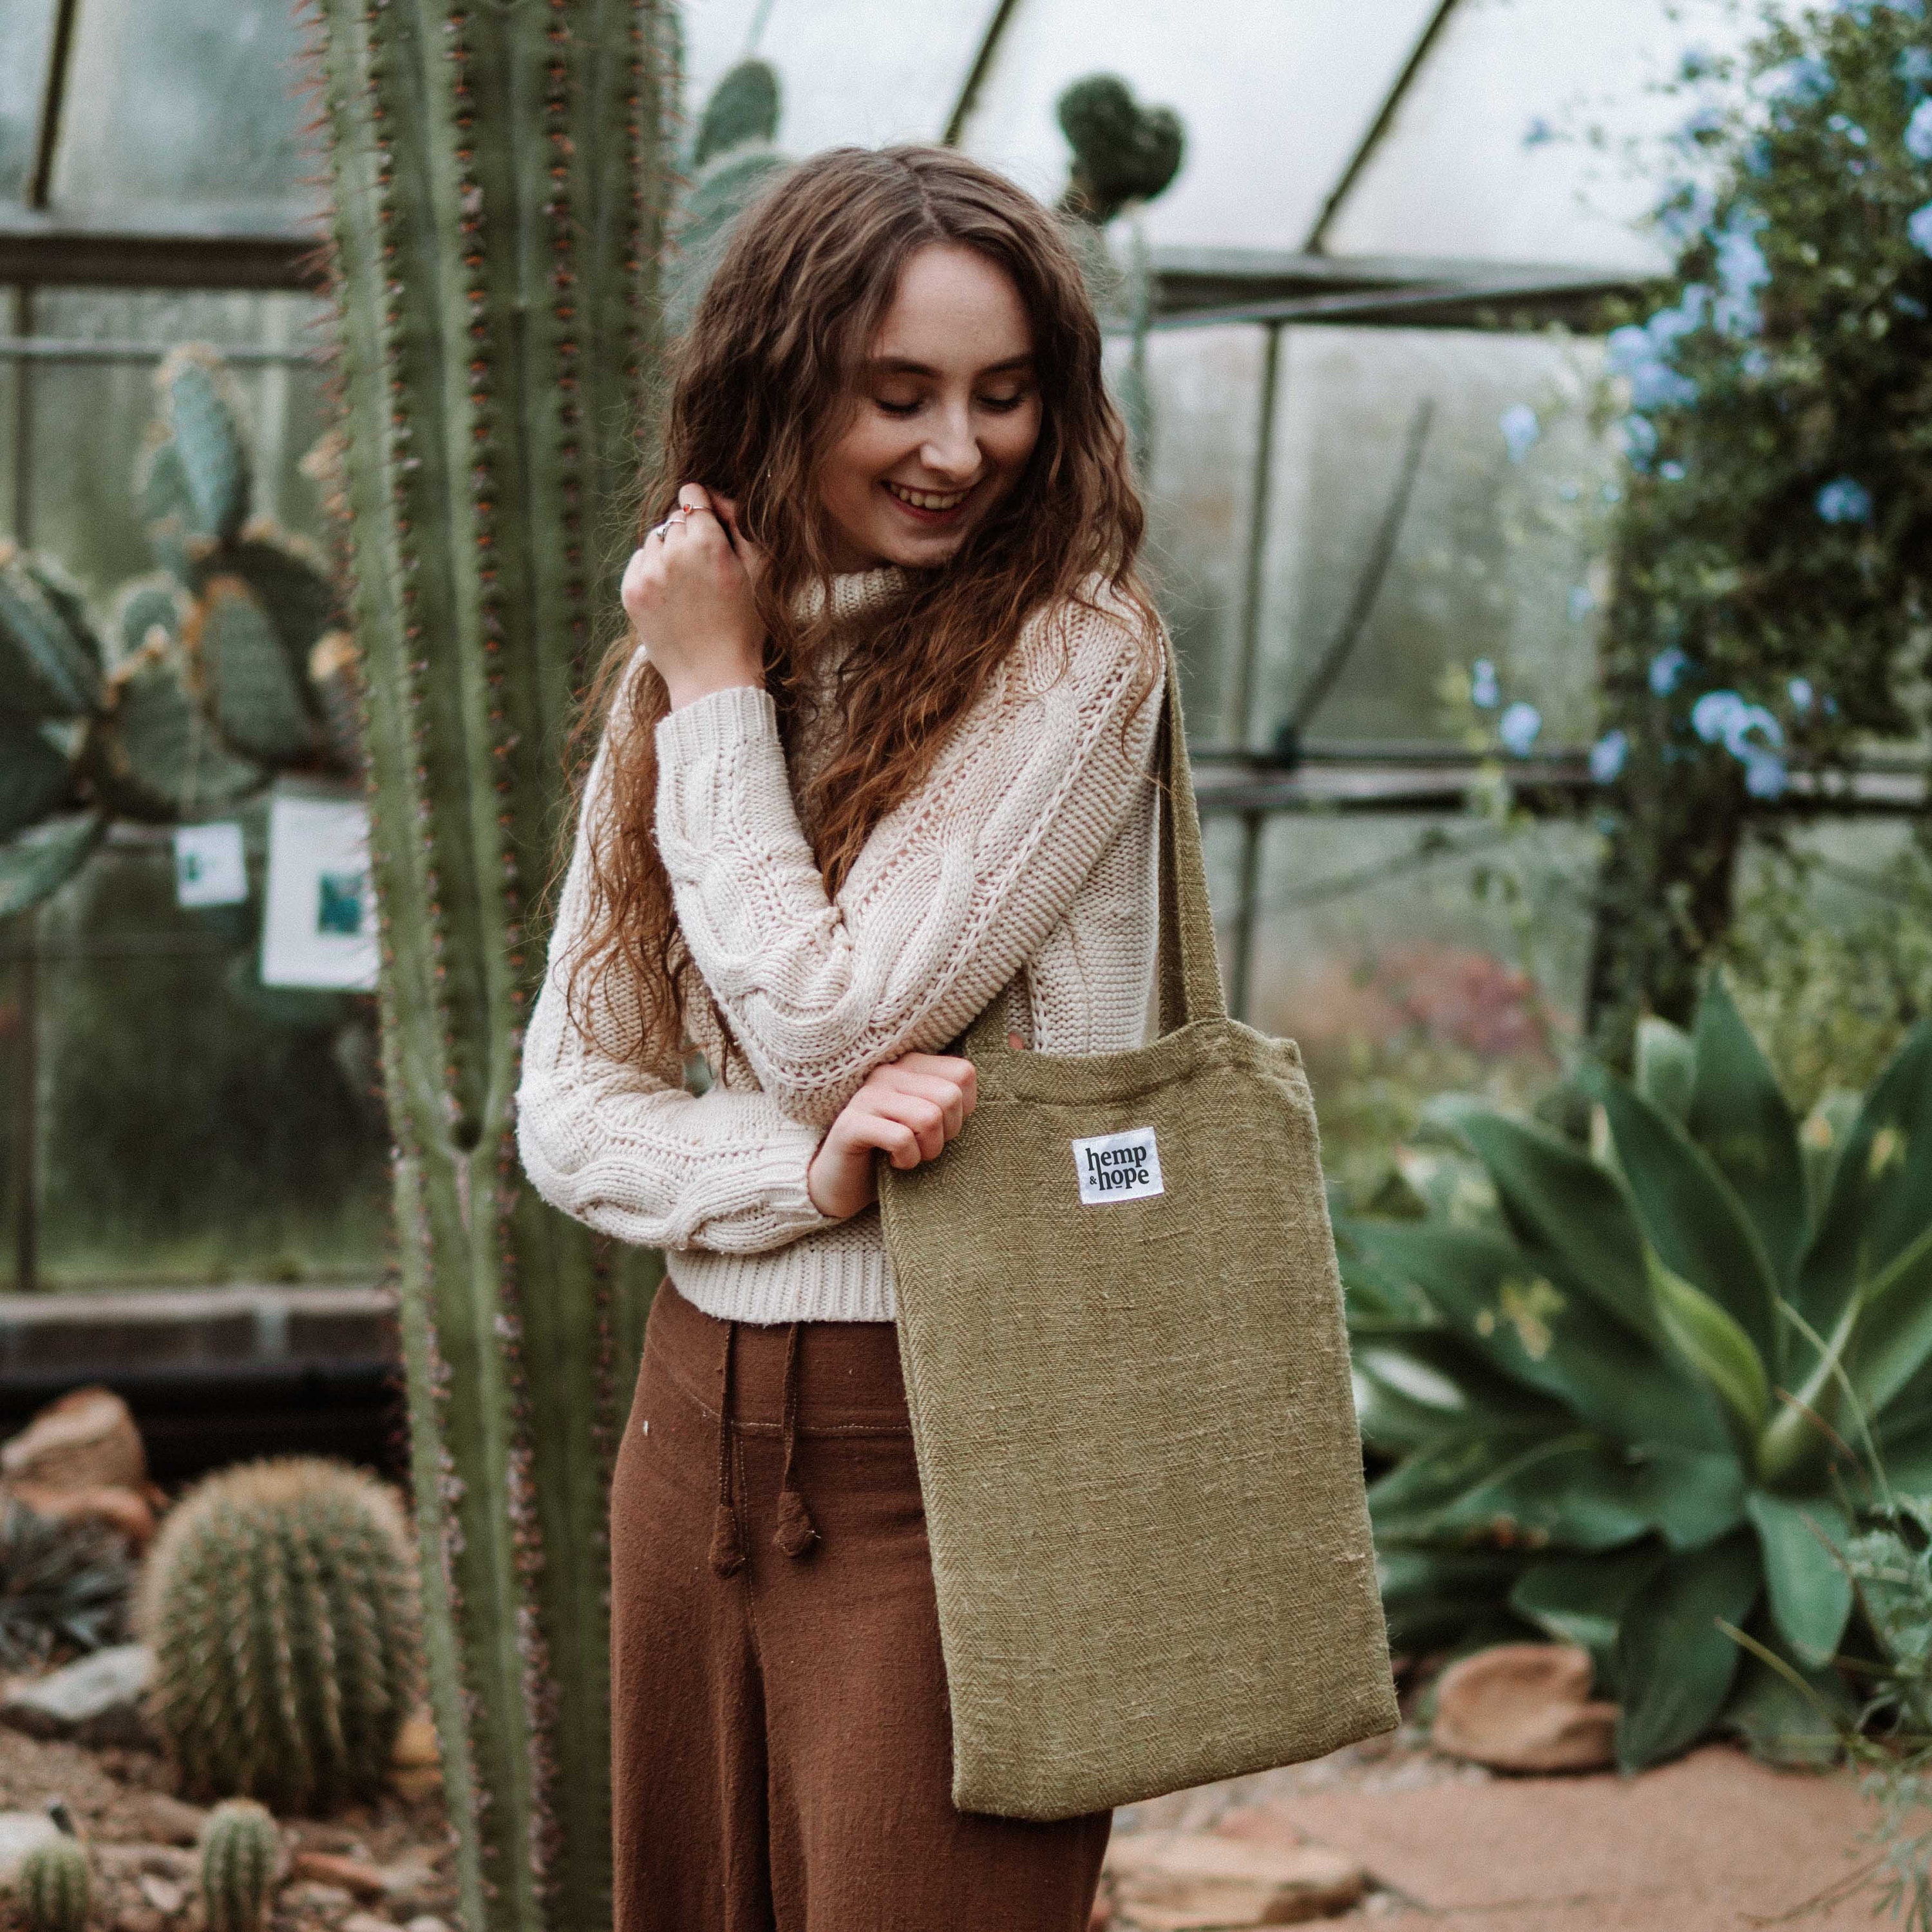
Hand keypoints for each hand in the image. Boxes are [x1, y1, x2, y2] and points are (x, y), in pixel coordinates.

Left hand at [620, 485, 768, 709]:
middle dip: (689, 531)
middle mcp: (673, 553)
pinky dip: (652, 570)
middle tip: (705, 564)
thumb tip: (711, 495)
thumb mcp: (758, 571)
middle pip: (675, 518)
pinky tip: (672, 594)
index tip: (708, 522)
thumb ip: (737, 524)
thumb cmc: (746, 625)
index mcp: (708, 543)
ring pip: (655, 539)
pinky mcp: (631, 593)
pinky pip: (639, 561)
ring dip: (669, 551)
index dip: (703, 506)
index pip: (694, 496)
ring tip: (688, 583)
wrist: (714, 678)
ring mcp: (648, 574)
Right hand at [806, 1054, 977, 1220]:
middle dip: (947, 1133)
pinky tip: (894, 1163)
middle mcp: (889, 1072)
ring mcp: (867, 1095)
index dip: (965, 1110)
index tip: (944, 1127)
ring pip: (928, 1117)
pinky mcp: (851, 1124)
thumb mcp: (940, 1119)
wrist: (846, 1183)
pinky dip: (907, 1159)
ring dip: (928, 1149)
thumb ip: (971, 1085)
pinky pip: (900, 1138)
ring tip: (912, 1155)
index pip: (965, 1073)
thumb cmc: (898, 1149)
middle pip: (949, 1097)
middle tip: (926, 1145)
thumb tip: (1017, 1039)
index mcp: (913, 1064)